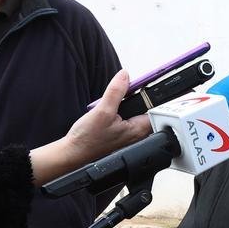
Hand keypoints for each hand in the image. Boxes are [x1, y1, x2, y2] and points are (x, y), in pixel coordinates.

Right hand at [29, 70, 151, 184]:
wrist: (73, 151)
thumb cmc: (88, 139)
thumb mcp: (102, 111)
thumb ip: (116, 92)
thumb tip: (125, 76)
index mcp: (139, 129)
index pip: (154, 107)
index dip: (149, 94)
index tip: (141, 83)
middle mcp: (137, 132)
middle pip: (143, 106)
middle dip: (132, 97)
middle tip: (119, 94)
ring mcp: (128, 132)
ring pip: (131, 109)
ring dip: (121, 102)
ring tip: (108, 105)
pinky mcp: (119, 131)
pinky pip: (122, 114)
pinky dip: (115, 109)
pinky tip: (105, 111)